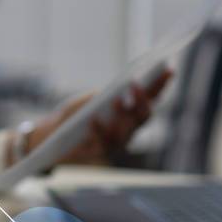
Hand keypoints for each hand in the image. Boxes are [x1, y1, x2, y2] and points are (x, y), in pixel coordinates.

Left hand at [23, 70, 172, 164]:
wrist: (53, 136)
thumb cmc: (75, 114)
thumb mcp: (90, 98)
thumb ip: (106, 94)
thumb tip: (119, 87)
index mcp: (130, 113)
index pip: (152, 98)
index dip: (162, 85)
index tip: (168, 68)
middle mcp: (128, 130)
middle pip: (144, 116)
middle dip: (142, 100)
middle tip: (135, 84)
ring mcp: (116, 143)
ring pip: (127, 132)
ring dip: (123, 114)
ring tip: (116, 99)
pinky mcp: (99, 153)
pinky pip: (103, 144)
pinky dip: (99, 130)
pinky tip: (94, 120)